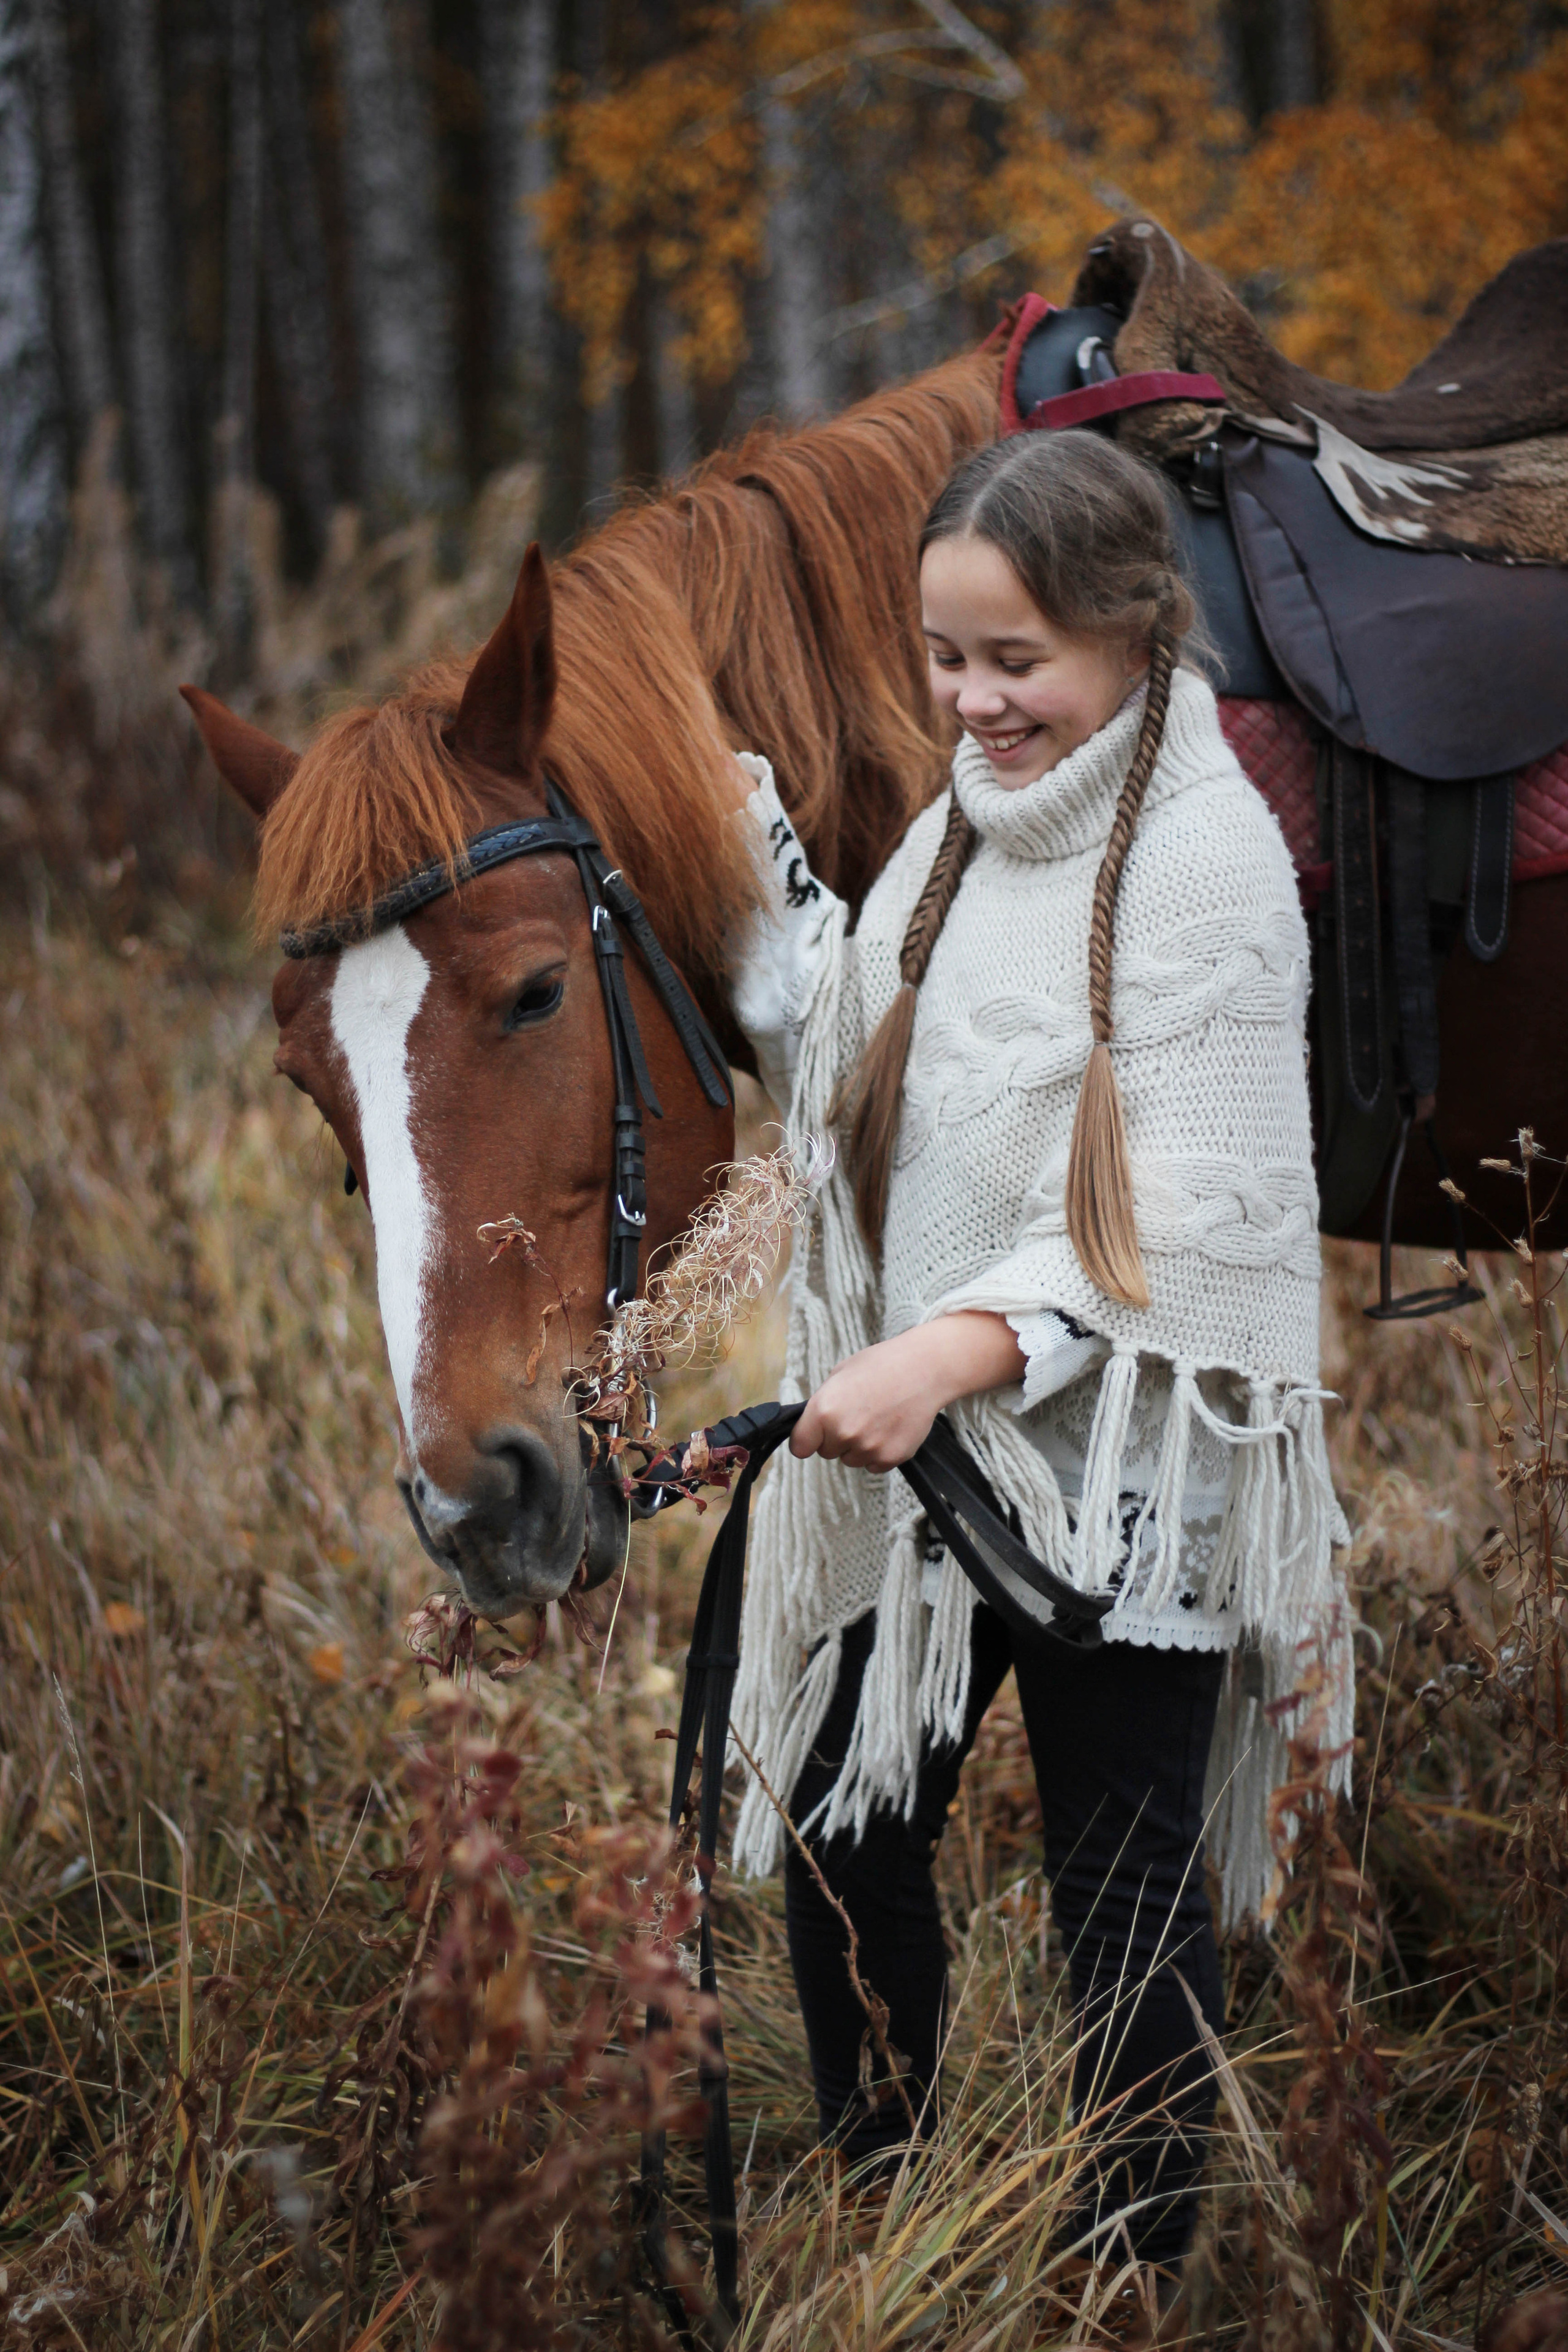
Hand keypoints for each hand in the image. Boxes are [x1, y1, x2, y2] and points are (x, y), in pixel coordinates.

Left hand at [789, 1313, 1025, 1471]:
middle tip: (856, 1415)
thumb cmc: (882, 1365)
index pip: (799, 1446)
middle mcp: (843, 1433)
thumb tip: (813, 1422)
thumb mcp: (840, 1374)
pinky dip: (879, 1452)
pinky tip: (889, 1428)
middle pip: (826, 1452)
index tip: (813, 1435)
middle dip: (835, 1438)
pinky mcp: (890, 1458)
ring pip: (851, 1460)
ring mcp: (868, 1448)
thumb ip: (822, 1403)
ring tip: (876, 1419)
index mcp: (824, 1410)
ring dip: (858, 1446)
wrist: (924, 1369)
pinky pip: (873, 1465)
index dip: (806, 1439)